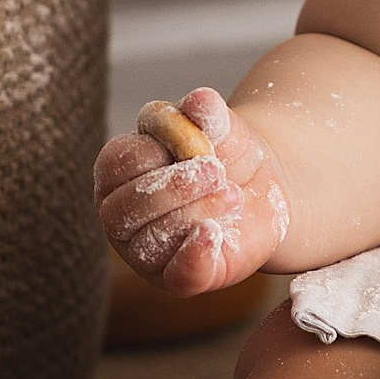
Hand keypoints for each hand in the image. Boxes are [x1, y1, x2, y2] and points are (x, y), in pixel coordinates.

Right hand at [93, 86, 290, 294]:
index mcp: (118, 171)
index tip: (196, 142)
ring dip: (195, 213)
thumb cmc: (225, 153)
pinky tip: (213, 233)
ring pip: (151, 241)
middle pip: (125, 208)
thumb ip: (207, 112)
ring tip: (232, 195)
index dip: (154, 152)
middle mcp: (122, 216)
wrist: (263, 189)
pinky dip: (194, 256)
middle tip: (217, 171)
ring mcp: (146, 251)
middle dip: (173, 188)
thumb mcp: (220, 126)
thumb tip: (200, 101)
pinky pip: (178, 276)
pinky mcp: (180, 277)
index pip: (116, 164)